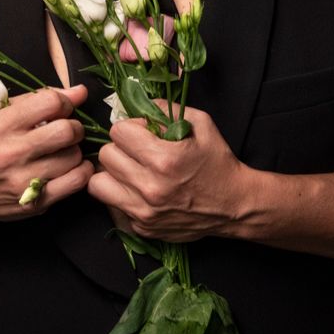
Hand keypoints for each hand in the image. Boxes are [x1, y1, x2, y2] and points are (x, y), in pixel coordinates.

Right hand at [0, 85, 92, 224]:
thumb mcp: (0, 116)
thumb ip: (38, 99)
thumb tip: (80, 92)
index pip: (49, 102)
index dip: (65, 102)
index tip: (64, 109)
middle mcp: (10, 153)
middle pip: (66, 131)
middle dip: (75, 127)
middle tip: (69, 130)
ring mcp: (23, 181)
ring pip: (74, 156)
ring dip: (76, 150)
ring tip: (65, 150)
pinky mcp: (36, 203)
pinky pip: (76, 181)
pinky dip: (82, 170)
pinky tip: (73, 166)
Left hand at [87, 103, 248, 241]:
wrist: (235, 206)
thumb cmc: (218, 162)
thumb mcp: (201, 124)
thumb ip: (166, 109)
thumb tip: (138, 105)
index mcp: (164, 159)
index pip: (118, 132)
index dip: (130, 127)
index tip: (142, 132)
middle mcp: (150, 188)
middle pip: (105, 156)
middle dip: (119, 148)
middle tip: (136, 151)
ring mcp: (144, 212)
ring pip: (98, 184)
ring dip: (112, 173)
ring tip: (129, 169)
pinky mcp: (142, 228)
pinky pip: (112, 205)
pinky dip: (121, 194)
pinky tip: (139, 189)